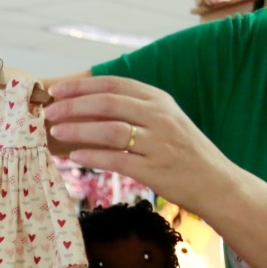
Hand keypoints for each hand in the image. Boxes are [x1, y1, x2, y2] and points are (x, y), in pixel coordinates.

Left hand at [44, 76, 234, 212]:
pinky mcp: (156, 170)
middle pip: (108, 103)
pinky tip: (74, 157)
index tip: (57, 89)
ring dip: (78, 129)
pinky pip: (117, 159)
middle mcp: (160, 117)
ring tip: (56, 132)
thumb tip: (91, 105)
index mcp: (159, 100)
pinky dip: (92, 156)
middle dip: (73, 106)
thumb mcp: (166, 121)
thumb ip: (136, 110)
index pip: (114, 84)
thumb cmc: (185, 153)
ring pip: (110, 129)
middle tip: (49, 112)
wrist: (217, 183)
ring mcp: (159, 143)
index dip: (82, 86)